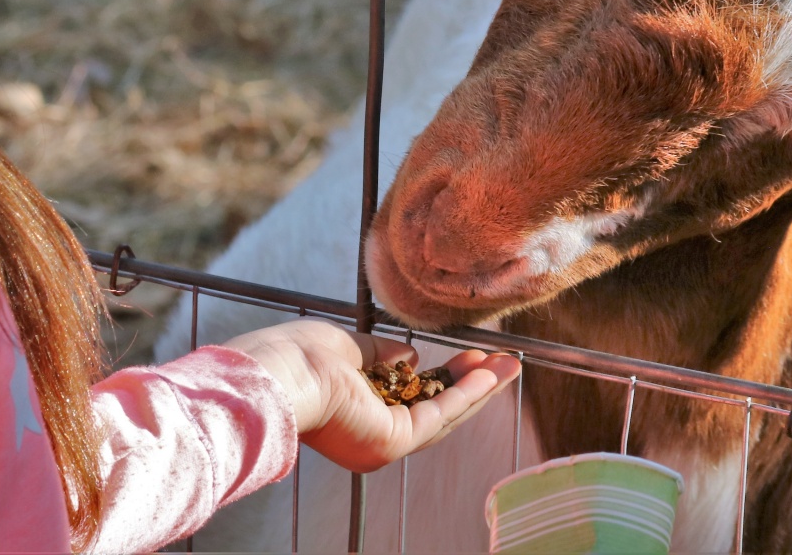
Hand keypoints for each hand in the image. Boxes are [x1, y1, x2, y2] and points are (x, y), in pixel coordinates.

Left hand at [222, 318, 521, 473]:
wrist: (281, 373)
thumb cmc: (299, 356)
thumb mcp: (348, 347)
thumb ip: (380, 354)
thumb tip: (409, 354)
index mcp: (358, 412)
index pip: (410, 398)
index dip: (443, 377)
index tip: (468, 357)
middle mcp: (372, 435)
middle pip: (435, 409)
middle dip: (472, 385)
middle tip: (503, 363)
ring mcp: (383, 443)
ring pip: (443, 414)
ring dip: (479, 390)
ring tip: (511, 366)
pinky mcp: (392, 442)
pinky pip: (439, 415)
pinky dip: (467, 394)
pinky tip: (489, 375)